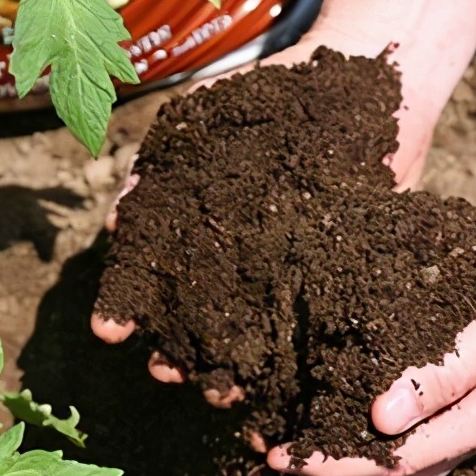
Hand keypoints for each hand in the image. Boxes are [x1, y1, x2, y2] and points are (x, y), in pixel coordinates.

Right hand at [91, 27, 437, 407]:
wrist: (366, 84)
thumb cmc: (277, 95)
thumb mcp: (206, 117)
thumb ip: (160, 163)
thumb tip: (117, 220)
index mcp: (194, 228)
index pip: (149, 281)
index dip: (124, 309)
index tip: (109, 329)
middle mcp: (233, 262)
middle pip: (193, 324)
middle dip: (174, 354)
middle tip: (165, 370)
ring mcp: (284, 277)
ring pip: (248, 341)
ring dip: (227, 373)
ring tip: (221, 391)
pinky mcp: (337, 284)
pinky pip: (310, 335)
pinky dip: (293, 368)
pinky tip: (282, 390)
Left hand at [248, 202, 475, 475]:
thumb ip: (446, 372)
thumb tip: (380, 420)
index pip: (394, 463)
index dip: (332, 465)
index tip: (277, 455)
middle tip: (258, 475)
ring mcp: (472, 413)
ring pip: (397, 464)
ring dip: (340, 469)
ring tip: (281, 462)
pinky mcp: (464, 388)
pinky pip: (408, 431)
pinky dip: (364, 438)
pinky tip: (328, 418)